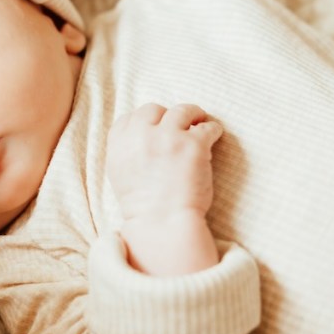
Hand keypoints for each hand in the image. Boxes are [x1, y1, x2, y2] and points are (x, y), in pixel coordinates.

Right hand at [106, 103, 222, 223]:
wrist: (163, 224)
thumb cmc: (143, 207)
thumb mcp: (119, 174)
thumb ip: (126, 150)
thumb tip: (140, 135)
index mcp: (120, 144)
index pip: (129, 118)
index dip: (144, 122)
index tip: (155, 127)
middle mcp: (142, 135)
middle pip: (153, 109)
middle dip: (166, 115)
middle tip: (179, 122)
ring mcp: (168, 137)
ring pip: (183, 110)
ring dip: (193, 114)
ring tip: (200, 120)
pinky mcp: (194, 144)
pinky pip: (208, 127)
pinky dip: (213, 129)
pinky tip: (214, 134)